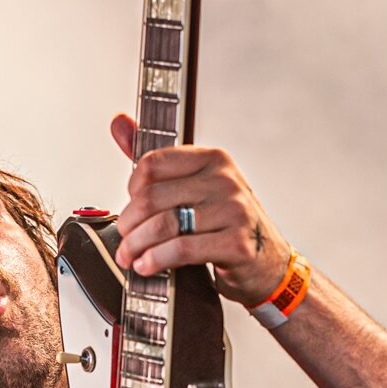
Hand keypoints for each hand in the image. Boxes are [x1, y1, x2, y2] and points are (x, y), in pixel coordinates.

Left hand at [110, 112, 290, 307]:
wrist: (267, 261)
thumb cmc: (225, 223)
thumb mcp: (196, 186)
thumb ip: (157, 161)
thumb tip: (118, 121)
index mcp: (213, 159)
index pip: (152, 164)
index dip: (132, 190)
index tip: (131, 208)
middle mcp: (225, 180)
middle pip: (152, 198)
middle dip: (128, 225)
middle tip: (123, 241)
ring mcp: (234, 211)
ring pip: (163, 225)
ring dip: (136, 246)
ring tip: (129, 257)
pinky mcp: (236, 244)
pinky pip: (182, 249)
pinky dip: (156, 260)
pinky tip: (147, 266)